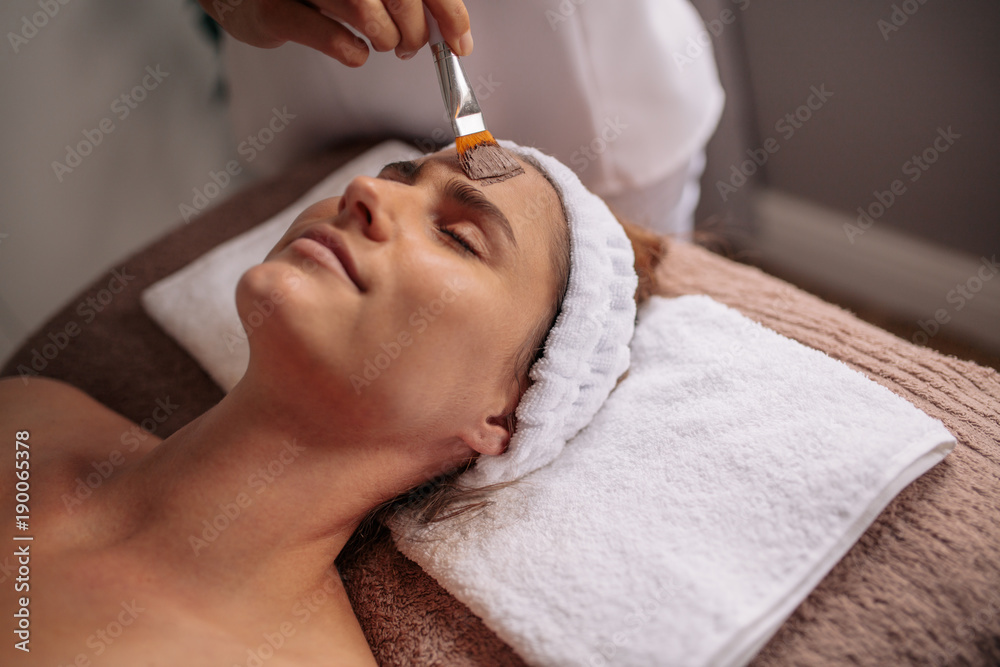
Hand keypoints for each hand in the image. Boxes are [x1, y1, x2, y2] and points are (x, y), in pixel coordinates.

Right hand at [198, 0, 472, 66]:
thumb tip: (450, 28)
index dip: (449, 12)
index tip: (461, 44)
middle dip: (414, 32)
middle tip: (409, 47)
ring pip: (366, 9)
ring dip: (385, 39)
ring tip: (381, 44)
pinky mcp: (272, 9)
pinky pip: (331, 37)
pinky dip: (352, 51)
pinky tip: (354, 50)